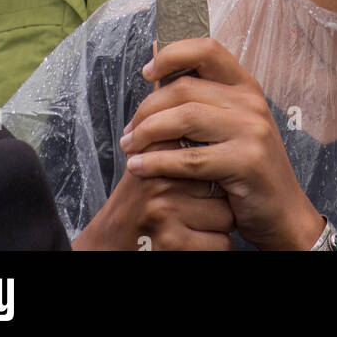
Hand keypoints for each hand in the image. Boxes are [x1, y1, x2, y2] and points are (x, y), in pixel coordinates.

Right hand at [73, 145, 235, 251]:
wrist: (110, 245)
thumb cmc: (139, 203)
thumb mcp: (148, 158)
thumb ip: (171, 130)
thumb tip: (202, 90)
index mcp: (155, 150)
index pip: (209, 147)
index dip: (216, 164)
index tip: (210, 175)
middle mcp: (158, 177)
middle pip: (221, 181)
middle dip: (218, 195)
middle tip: (199, 204)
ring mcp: (165, 210)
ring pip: (226, 214)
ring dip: (218, 224)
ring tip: (195, 223)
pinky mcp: (173, 243)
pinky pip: (220, 243)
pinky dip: (215, 246)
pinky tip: (197, 242)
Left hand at [119, 37, 325, 250]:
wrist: (283, 212)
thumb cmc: (248, 169)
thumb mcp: (230, 126)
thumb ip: (201, 101)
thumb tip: (154, 71)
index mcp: (245, 86)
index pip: (207, 50)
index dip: (173, 54)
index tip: (147, 72)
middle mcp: (251, 102)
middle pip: (185, 88)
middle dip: (148, 108)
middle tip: (129, 130)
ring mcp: (251, 130)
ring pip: (184, 119)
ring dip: (147, 133)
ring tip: (130, 148)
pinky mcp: (246, 162)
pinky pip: (190, 158)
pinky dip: (157, 162)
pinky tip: (139, 168)